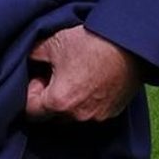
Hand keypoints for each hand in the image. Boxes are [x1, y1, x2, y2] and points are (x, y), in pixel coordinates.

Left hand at [26, 25, 143, 123]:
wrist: (131, 44)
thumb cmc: (92, 42)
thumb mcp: (54, 42)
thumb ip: (33, 55)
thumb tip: (27, 59)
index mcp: (58, 101)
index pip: (30, 111)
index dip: (30, 92)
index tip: (39, 76)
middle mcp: (77, 115)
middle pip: (51, 115)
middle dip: (48, 98)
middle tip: (56, 74)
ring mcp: (96, 117)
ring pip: (71, 115)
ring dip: (68, 101)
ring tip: (75, 76)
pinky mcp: (112, 113)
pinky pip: (91, 112)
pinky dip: (87, 101)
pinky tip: (92, 80)